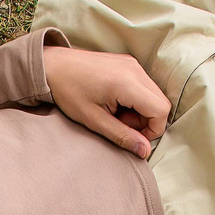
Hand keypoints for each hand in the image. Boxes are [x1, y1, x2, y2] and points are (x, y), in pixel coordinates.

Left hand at [41, 45, 169, 159]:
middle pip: (161, 103)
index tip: (132, 137)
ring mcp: (133, 64)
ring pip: (154, 95)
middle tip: (120, 124)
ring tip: (115, 114)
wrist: (53, 66)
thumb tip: (144, 151)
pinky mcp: (129, 63)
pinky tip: (114, 103)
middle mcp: (135, 70)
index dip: (152, 130)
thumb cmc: (68, 92)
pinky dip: (136, 100)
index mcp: (128, 83)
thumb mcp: (94, 120)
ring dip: (140, 111)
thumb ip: (122, 136)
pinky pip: (145, 86)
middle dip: (146, 121)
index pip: (161, 110)